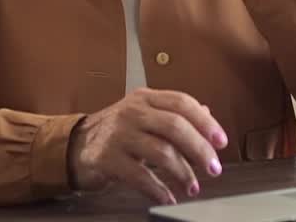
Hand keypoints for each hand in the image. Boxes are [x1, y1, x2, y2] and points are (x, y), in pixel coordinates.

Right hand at [66, 88, 227, 204]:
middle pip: (175, 126)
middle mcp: (131, 111)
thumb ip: (173, 114)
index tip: (221, 142)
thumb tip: (207, 115)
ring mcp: (118, 134)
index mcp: (145, 98)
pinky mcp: (106, 158)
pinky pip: (140, 176)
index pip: (182, 103)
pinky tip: (169, 197)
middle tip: (213, 168)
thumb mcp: (144, 115)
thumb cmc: (117, 132)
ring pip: (160, 152)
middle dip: (199, 149)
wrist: (75, 147)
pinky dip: (158, 190)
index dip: (205, 122)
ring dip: (183, 173)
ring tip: (193, 187)